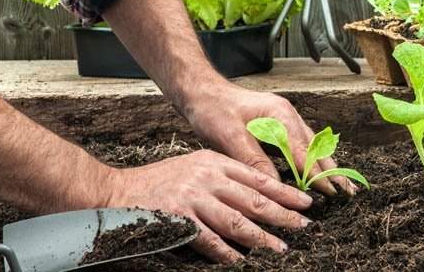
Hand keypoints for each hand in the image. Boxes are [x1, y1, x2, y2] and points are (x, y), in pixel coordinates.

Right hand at [106, 149, 312, 262]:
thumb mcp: (195, 167)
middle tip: (304, 226)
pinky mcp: (178, 219)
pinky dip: (227, 253)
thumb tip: (257, 198)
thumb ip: (223, 178)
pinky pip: (209, 240)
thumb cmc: (159, 182)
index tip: (306, 202)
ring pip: (237, 221)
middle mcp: (207, 177)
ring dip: (262, 237)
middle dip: (283, 214)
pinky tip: (241, 261)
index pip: (258, 177)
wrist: (117, 190)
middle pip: (254, 199)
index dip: (285, 191)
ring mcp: (193, 198)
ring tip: (281, 248)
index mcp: (214, 162)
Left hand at [188, 85, 357, 195]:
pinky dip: (312, 160)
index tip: (331, 193)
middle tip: (349, 192)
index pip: (304, 151)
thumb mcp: (230, 136)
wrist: (201, 91)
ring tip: (341, 185)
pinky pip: (301, 144)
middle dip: (332, 170)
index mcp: (280, 115)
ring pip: (312, 146)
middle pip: (316, 147)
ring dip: (326, 165)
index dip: (318, 174)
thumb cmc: (213, 109)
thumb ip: (254, 160)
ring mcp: (284, 119)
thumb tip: (275, 186)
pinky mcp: (278, 125)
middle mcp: (287, 115)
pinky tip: (318, 172)